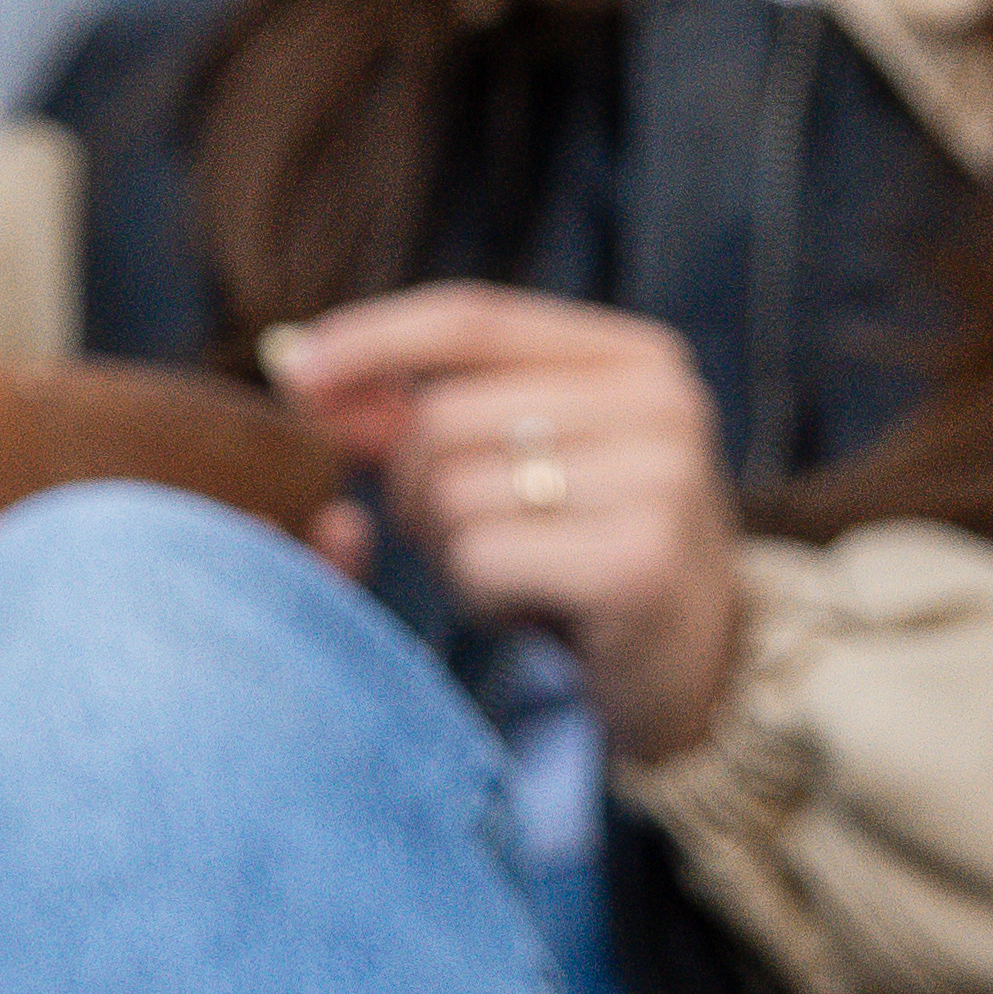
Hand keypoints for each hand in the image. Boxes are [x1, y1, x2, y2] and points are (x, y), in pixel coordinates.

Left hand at [274, 285, 749, 767]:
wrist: (698, 676)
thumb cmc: (586, 554)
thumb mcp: (521, 462)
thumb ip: (425, 410)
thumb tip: (300, 367)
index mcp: (637, 356)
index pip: (474, 317)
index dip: (372, 339)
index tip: (294, 370)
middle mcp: (662, 403)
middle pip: (442, 417)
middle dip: (415, 490)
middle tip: (468, 540)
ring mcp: (662, 481)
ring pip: (451, 493)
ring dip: (451, 551)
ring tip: (519, 574)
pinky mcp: (639, 563)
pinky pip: (481, 559)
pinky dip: (480, 595)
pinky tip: (535, 611)